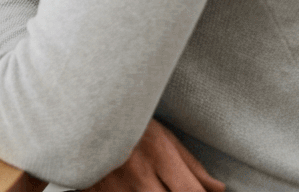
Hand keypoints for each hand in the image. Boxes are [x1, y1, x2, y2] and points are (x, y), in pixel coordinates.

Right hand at [83, 119, 223, 191]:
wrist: (79, 114)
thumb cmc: (127, 123)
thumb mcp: (162, 135)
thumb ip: (191, 164)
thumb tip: (218, 189)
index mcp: (158, 154)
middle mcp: (137, 173)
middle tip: (173, 186)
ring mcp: (115, 187)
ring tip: (154, 184)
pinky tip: (135, 186)